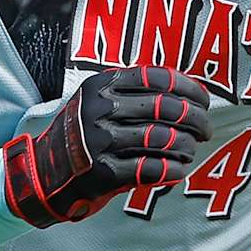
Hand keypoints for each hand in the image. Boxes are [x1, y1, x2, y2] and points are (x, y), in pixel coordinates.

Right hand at [3, 65, 211, 226]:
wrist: (44, 172)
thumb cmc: (81, 134)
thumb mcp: (95, 100)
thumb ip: (131, 91)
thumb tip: (188, 92)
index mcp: (101, 84)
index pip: (157, 78)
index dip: (189, 88)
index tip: (205, 100)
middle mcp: (100, 109)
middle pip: (166, 108)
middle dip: (196, 119)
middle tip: (206, 129)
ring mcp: (101, 141)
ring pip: (162, 138)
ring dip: (186, 145)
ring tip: (192, 149)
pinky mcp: (104, 172)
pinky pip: (151, 169)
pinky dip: (172, 169)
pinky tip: (180, 169)